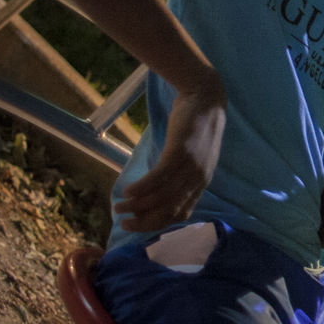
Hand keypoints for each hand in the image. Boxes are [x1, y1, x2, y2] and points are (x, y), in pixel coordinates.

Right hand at [114, 77, 226, 232]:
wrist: (205, 98)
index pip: (180, 213)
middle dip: (145, 220)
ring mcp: (191, 166)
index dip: (156, 223)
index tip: (136, 224)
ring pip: (163, 195)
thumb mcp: (191, 158)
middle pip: (170, 209)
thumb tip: (154, 194)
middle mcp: (198, 178)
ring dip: (138, 205)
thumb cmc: (194, 129)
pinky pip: (160, 175)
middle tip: (123, 223)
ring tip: (119, 206)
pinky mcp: (180, 151)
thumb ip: (178, 177)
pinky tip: (128, 192)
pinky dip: (143, 187)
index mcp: (200, 183)